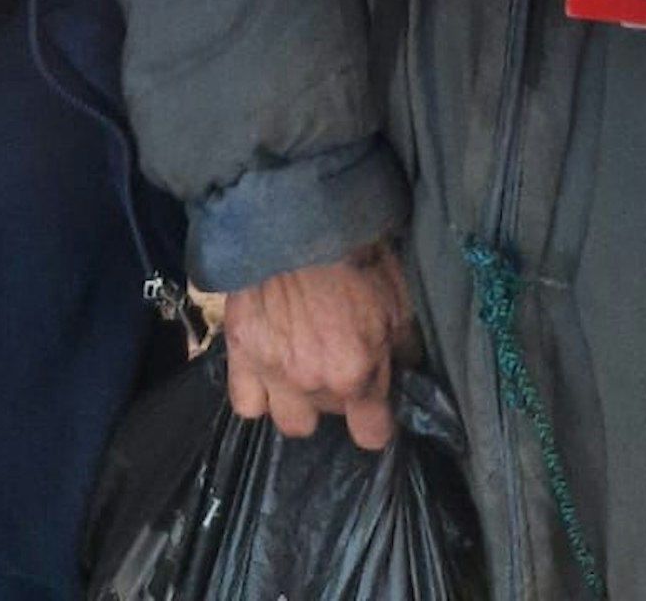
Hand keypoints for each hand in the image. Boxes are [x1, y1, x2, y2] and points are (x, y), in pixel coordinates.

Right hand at [223, 246, 415, 450]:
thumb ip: (402, 346)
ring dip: (301, 401)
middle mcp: (312, 382)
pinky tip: (270, 369)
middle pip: (331, 419)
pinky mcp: (239, 351)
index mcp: (355, 371)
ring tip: (305, 370)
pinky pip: (247, 403)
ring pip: (289, 421)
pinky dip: (259, 391)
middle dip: (340, 396)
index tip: (377, 406)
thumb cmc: (355, 248)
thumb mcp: (399, 296)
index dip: (377, 420)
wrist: (296, 210)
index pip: (371, 435)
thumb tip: (406, 372)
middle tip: (340, 361)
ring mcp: (271, 371)